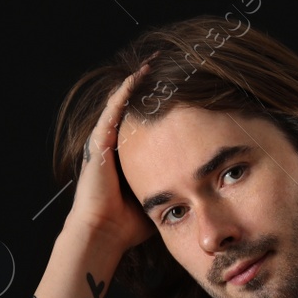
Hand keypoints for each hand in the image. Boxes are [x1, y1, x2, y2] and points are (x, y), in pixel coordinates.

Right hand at [65, 63, 155, 252]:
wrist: (104, 234)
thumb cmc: (127, 225)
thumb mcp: (157, 199)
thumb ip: (171, 189)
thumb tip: (199, 187)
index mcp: (125, 159)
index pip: (143, 125)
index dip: (156, 107)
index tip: (174, 92)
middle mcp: (112, 147)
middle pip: (130, 109)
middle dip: (146, 88)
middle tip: (164, 67)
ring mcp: (103, 143)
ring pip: (120, 104)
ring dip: (135, 83)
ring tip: (151, 64)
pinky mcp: (98, 143)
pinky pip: (112, 111)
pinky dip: (123, 93)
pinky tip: (136, 77)